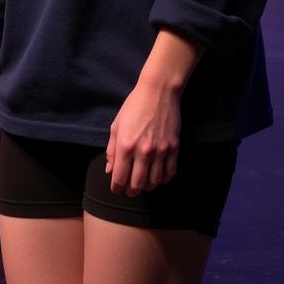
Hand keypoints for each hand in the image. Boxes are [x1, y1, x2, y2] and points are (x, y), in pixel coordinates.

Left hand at [106, 79, 181, 196]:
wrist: (158, 93)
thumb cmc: (133, 107)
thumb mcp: (116, 125)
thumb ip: (112, 150)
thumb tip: (109, 170)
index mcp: (126, 145)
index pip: (120, 177)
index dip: (117, 188)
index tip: (116, 189)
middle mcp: (143, 152)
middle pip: (138, 184)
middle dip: (131, 191)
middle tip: (128, 191)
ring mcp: (160, 151)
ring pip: (155, 181)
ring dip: (147, 187)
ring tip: (142, 185)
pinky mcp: (174, 149)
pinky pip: (170, 173)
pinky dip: (163, 180)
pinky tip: (158, 178)